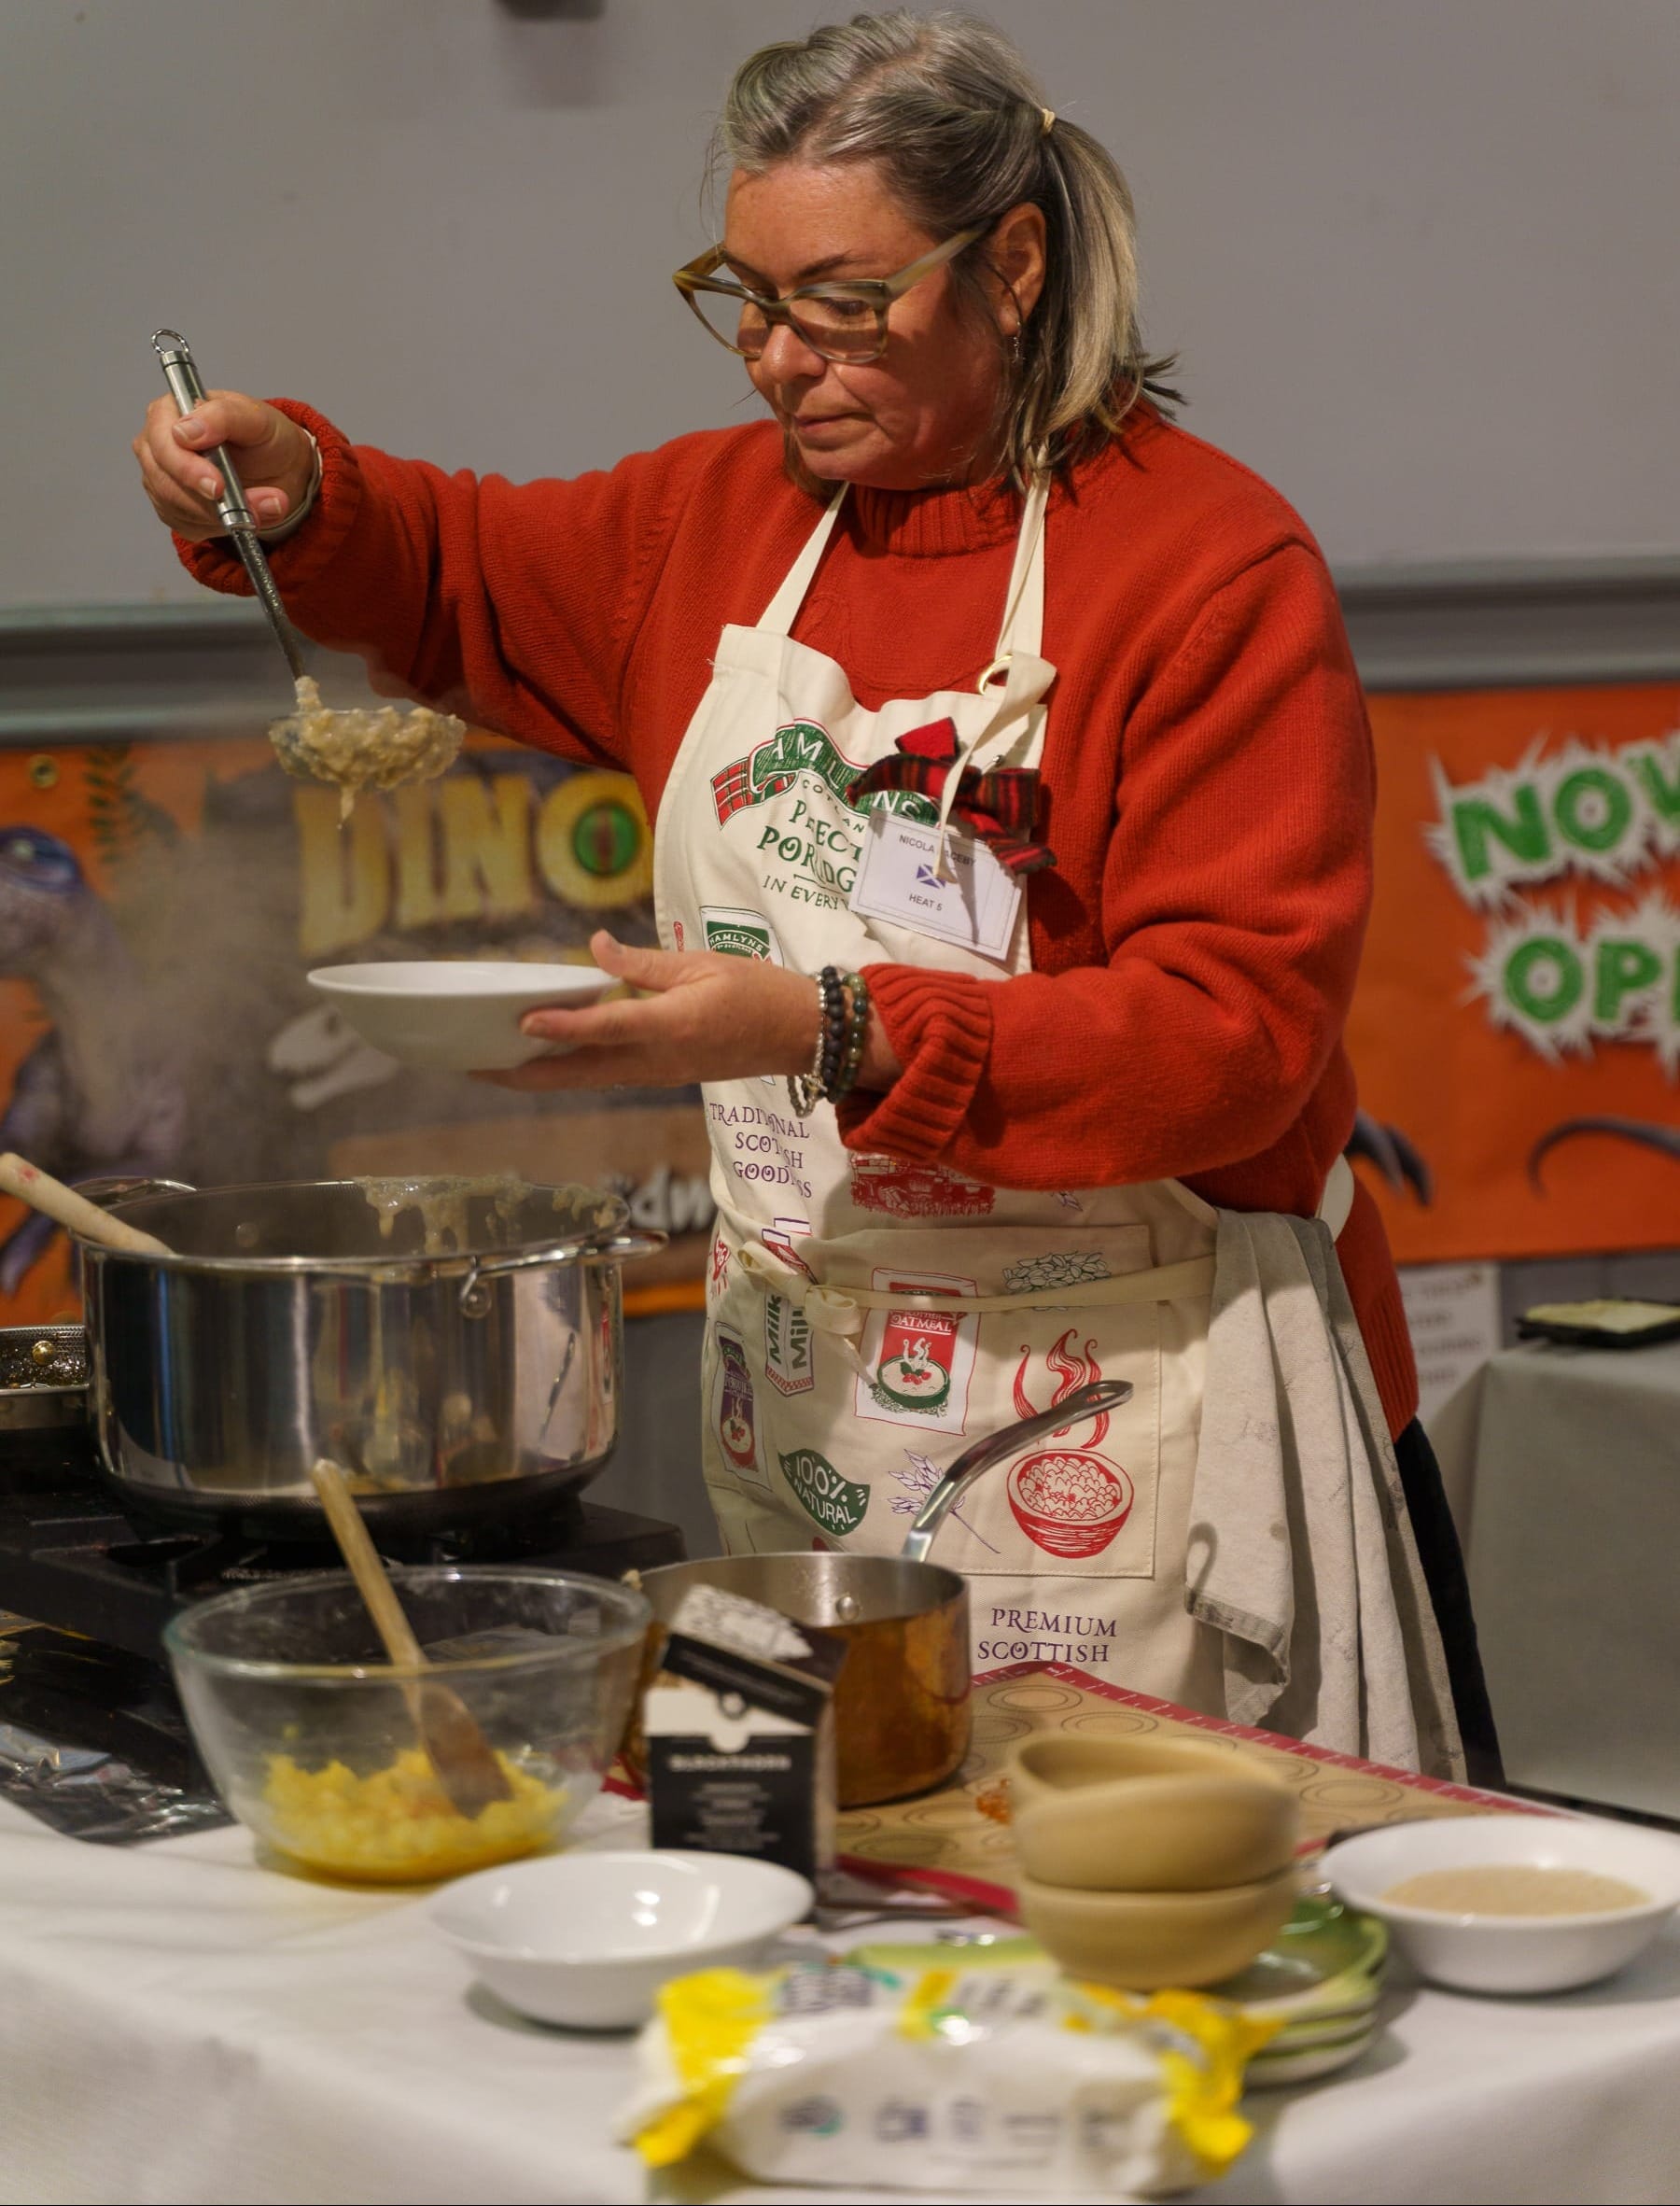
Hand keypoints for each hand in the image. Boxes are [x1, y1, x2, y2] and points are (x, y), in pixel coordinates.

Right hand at [132, 390, 314, 541]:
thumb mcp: (256, 417)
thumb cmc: (263, 436)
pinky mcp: (171, 507)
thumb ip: (223, 416)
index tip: (218, 486)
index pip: (162, 441)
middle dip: (208, 501)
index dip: (186, 468)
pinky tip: (237, 512)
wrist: (277, 467)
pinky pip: (186, 525)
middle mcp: (156, 444)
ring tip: (258, 509)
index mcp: (169, 411)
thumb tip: (186, 431)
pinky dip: (217, 526)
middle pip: (164, 481)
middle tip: (246, 510)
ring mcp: (159, 477)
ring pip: (176, 508)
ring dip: (219, 516)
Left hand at [482, 931, 899, 1092]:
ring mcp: (658, 1074)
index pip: (606, 1029)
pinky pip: (605, 1077)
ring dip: (539, 1078)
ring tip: (492, 1067)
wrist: (802, 1036)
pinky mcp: (661, 1075)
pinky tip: (543, 1062)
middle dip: (524, 1074)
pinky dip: (569, 1072)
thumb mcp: (702, 963)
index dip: (561, 1028)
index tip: (521, 1024)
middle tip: (472, 1066)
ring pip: (587, 1081)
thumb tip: (594, 948)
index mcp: (672, 1026)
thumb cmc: (759, 992)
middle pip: (579, 1074)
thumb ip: (642, 963)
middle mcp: (658, 1059)